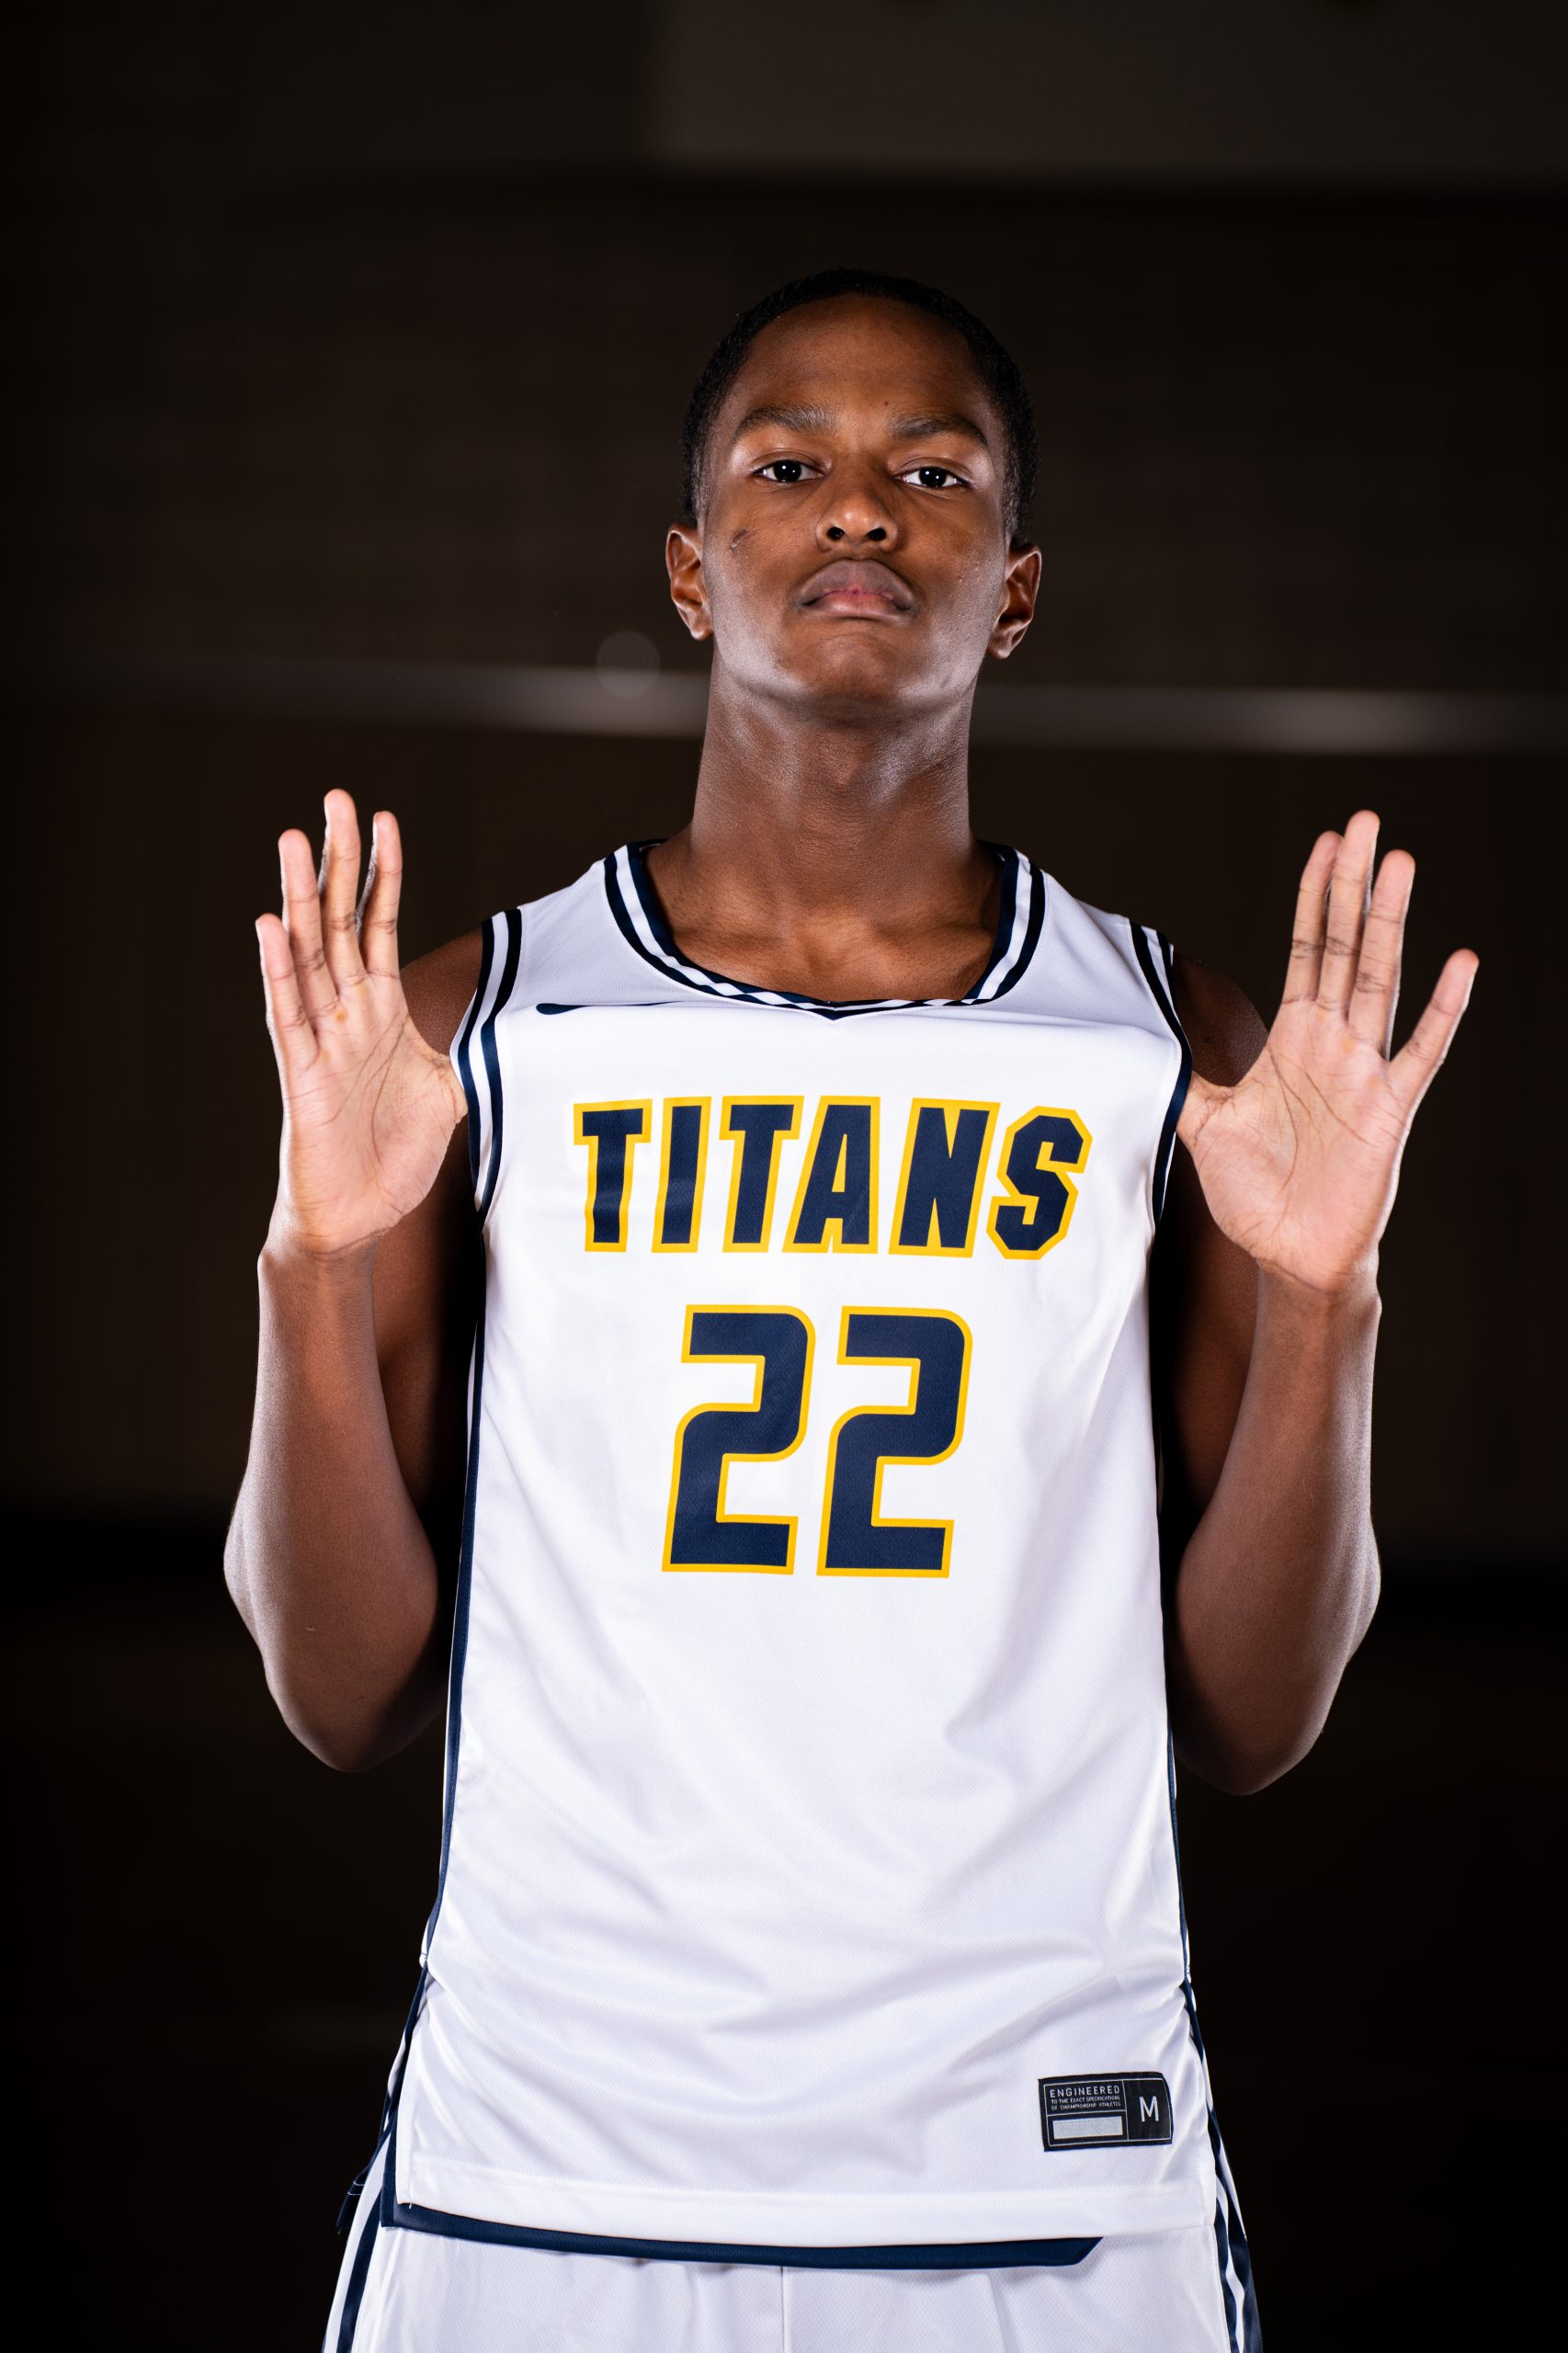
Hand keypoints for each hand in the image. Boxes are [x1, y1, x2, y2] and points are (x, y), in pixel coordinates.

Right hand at [255, 790, 466, 1259]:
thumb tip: (530, 1025)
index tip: (385, 818)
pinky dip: (278, 970)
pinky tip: (271, 926)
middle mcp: (344, 1012)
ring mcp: (318, 1038)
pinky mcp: (301, 1074)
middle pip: (338, 918)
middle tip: (335, 798)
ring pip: (307, 952)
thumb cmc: (393, 1154)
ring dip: (300, 895)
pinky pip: (286, 1014)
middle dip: (339, 859)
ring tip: (294, 839)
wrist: (356, 1215)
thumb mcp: (452, 1092)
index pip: (378, 923)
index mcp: (380, 1009)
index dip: (384, 872)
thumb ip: (479, 1050)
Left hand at [1177, 811, 1477, 1296]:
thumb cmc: (1257, 1192)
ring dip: (1389, 923)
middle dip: (1352, 885)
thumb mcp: (1205, 1125)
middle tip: (1366, 823)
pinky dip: (1443, 1009)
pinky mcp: (1389, 1110)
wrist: (1292, 1255)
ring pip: (1379, 980)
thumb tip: (1139, 1043)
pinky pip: (1420, 1052)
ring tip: (1400, 864)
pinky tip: (1462, 962)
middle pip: (1346, 946)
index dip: (1313, 896)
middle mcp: (1333, 1044)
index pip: (1305, 949)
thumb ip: (1181, 1078)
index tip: (1323, 842)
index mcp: (1294, 1039)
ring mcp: (1364, 1073)